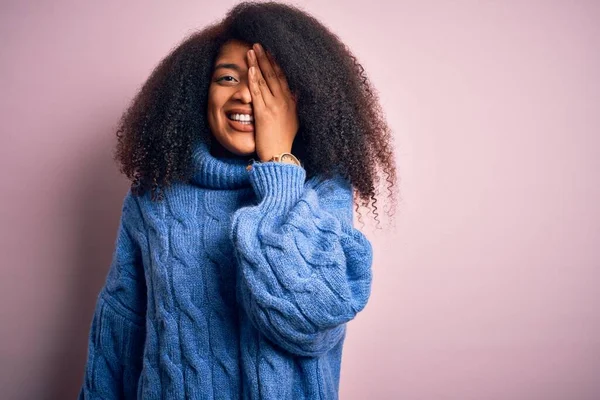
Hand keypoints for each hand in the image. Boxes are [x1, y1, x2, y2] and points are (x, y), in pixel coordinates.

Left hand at [247, 43, 298, 161]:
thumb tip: (296, 94)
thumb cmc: (284, 140)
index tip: (271, 51)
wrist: (279, 155)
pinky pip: (257, 93)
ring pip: (264, 81)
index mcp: (291, 102)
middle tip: (259, 44)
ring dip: (257, 64)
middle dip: (266, 58)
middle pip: (274, 75)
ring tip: (251, 51)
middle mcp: (283, 102)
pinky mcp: (263, 114)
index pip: (283, 78)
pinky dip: (254, 80)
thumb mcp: (294, 120)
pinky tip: (250, 70)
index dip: (276, 63)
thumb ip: (294, 106)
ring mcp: (273, 107)